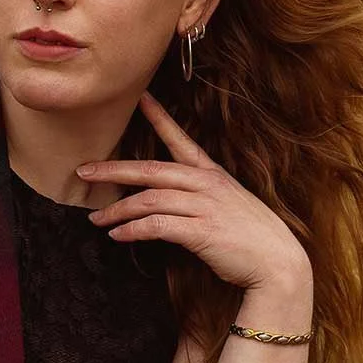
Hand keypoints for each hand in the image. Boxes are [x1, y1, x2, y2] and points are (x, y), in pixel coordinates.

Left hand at [79, 92, 312, 293]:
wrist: (279, 264)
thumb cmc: (253, 239)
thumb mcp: (230, 207)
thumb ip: (201, 198)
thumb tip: (169, 201)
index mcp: (213, 175)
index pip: (181, 140)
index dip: (159, 118)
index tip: (141, 98)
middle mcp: (207, 185)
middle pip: (151, 170)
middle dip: (113, 170)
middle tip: (83, 171)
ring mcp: (205, 207)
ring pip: (149, 200)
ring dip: (118, 209)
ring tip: (96, 218)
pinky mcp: (201, 232)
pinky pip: (157, 226)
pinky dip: (133, 230)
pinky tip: (118, 235)